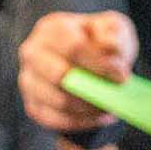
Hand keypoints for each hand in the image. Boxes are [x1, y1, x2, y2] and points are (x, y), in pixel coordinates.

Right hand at [19, 10, 135, 135]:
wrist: (87, 65)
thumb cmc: (100, 43)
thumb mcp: (112, 29)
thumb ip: (113, 34)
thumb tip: (109, 48)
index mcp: (51, 28)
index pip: (73, 47)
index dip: (98, 63)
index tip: (122, 76)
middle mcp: (33, 53)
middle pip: (59, 75)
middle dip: (91, 88)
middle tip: (114, 96)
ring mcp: (28, 81)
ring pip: (58, 101)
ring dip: (88, 108)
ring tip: (109, 108)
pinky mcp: (32, 106)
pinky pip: (55, 120)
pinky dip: (80, 122)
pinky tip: (99, 117)